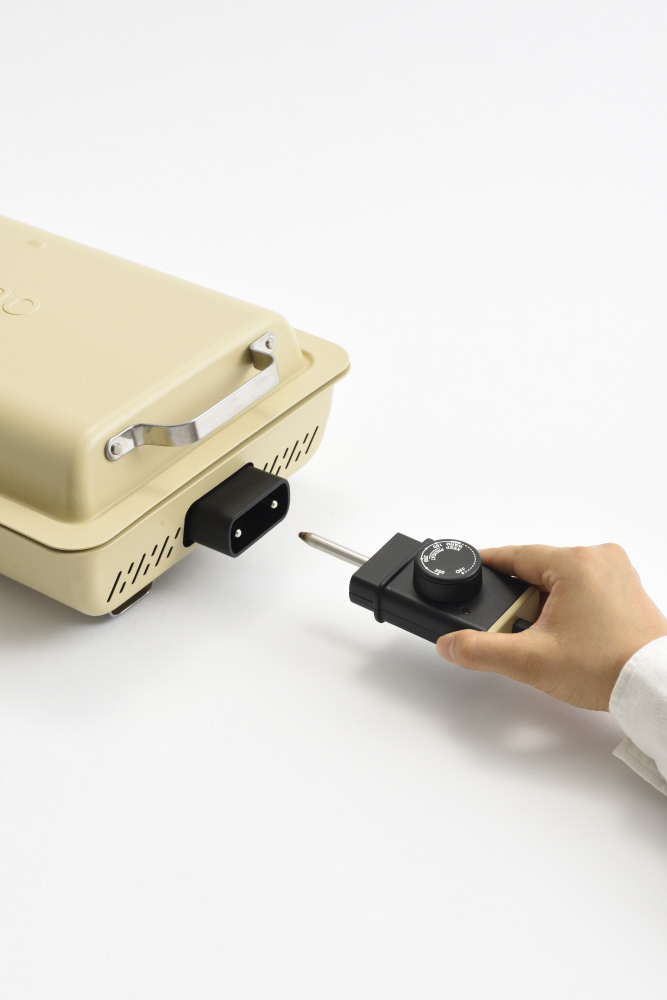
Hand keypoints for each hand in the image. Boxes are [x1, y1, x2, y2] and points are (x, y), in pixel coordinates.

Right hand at [435, 543, 666, 710]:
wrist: (655, 687)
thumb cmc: (610, 667)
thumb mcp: (531, 660)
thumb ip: (482, 650)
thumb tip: (451, 643)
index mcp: (575, 563)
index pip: (515, 555)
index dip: (488, 565)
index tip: (470, 569)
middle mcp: (599, 559)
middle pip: (537, 572)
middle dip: (519, 602)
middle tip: (517, 632)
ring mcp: (617, 574)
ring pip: (560, 582)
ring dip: (544, 607)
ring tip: (548, 640)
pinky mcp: (627, 591)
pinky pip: (584, 590)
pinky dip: (568, 609)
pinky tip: (568, 638)